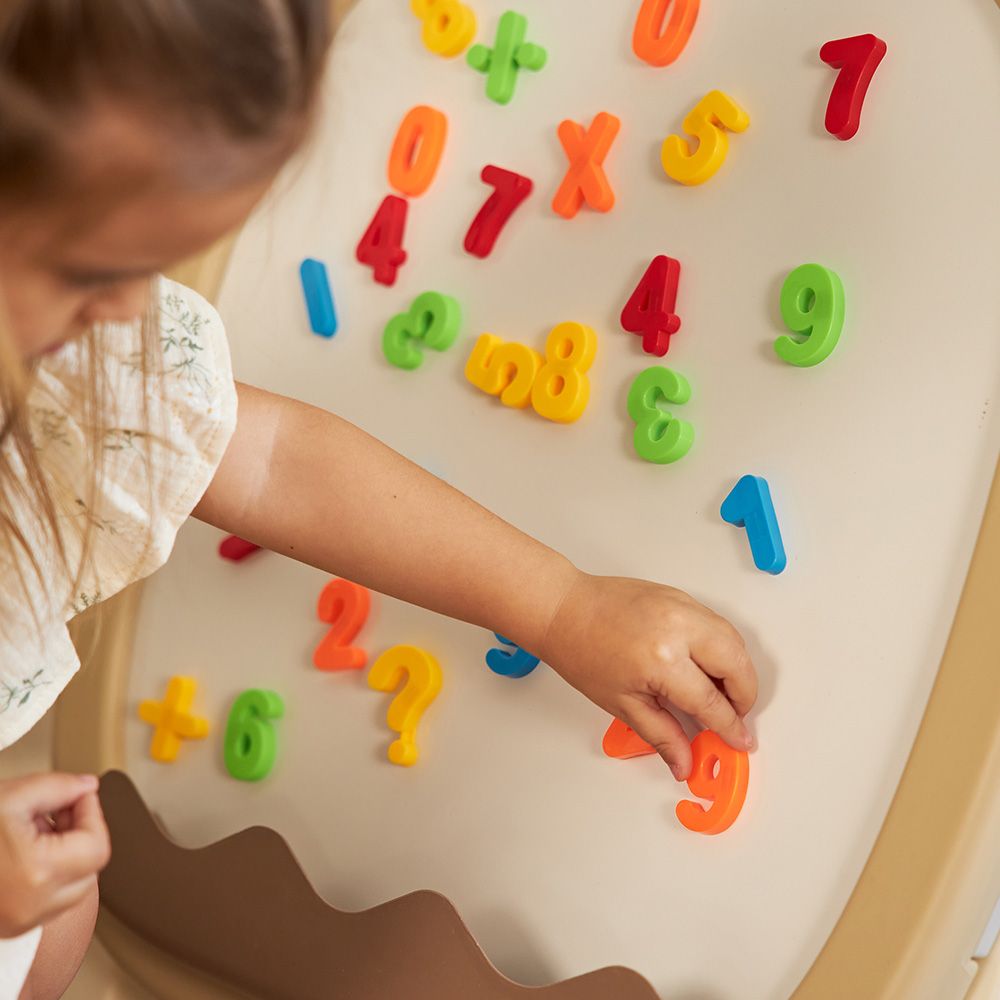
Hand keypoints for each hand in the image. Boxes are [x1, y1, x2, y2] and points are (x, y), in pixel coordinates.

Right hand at [0, 773, 110, 936]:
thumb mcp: (11, 797)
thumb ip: (58, 787)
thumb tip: (86, 787)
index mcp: (37, 872)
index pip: (98, 844)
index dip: (91, 813)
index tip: (78, 795)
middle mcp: (32, 906)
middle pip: (91, 867)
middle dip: (81, 834)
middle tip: (58, 810)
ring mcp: (20, 921)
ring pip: (74, 888)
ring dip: (68, 856)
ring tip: (36, 831)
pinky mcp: (9, 927)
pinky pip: (50, 902)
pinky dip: (50, 877)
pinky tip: (24, 853)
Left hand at [537, 572, 756, 780]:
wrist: (563, 610)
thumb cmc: (582, 651)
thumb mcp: (622, 704)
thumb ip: (661, 734)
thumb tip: (684, 763)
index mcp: (662, 660)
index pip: (712, 701)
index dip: (729, 726)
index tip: (739, 741)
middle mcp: (679, 628)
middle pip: (737, 665)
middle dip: (745, 696)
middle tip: (734, 716)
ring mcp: (682, 606)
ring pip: (734, 639)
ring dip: (738, 669)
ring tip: (721, 693)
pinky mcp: (681, 595)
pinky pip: (717, 622)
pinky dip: (723, 646)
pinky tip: (707, 665)